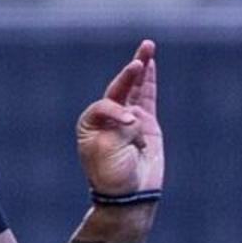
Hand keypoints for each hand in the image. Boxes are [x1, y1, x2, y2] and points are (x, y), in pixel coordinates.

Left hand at [78, 39, 163, 197]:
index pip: (105, 104)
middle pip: (119, 87)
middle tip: (139, 59)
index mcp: (90, 124)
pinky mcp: (146, 124)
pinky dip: (150, 82)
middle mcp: (108, 118)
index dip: (117, 111)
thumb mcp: (107, 149)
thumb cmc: (111, 175)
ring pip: (135, 88)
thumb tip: (136, 119)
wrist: (130, 197)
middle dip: (129, 72)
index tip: (128, 125)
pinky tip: (150, 63)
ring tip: (147, 45)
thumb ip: (121, 127)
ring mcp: (128, 119)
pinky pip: (148, 98)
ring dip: (141, 67)